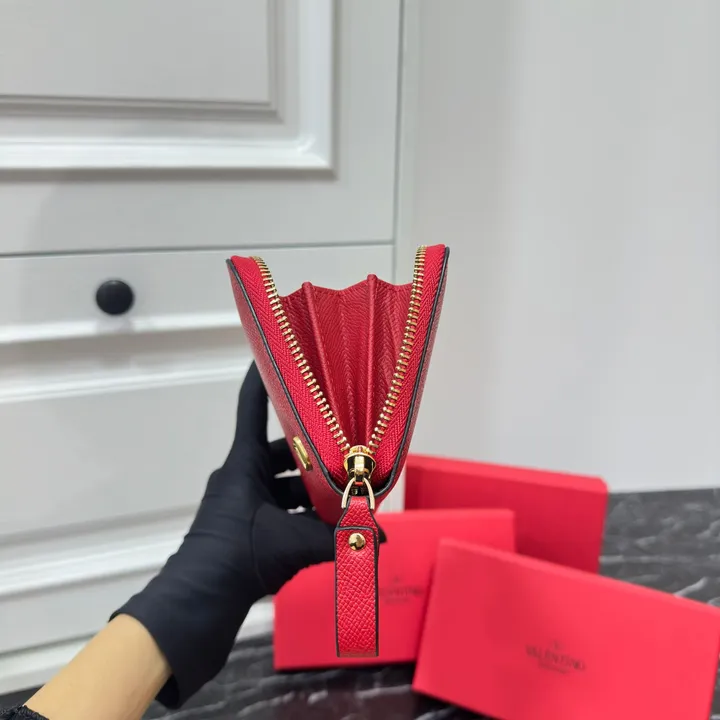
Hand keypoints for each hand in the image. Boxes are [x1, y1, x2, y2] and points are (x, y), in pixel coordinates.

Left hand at [112, 362, 335, 707]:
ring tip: (349, 498)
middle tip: (349, 453)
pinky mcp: (248, 528)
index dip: (264, 379)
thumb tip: (378, 538)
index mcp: (243, 464)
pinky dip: (305, 518)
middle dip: (317, 455)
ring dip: (313, 493)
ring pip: (286, 486)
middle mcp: (242, 477)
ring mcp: (244, 504)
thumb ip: (338, 540)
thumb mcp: (292, 543)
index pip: (253, 408)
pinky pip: (282, 511)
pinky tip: (333, 529)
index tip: (280, 351)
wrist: (198, 604)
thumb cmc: (235, 558)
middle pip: (284, 453)